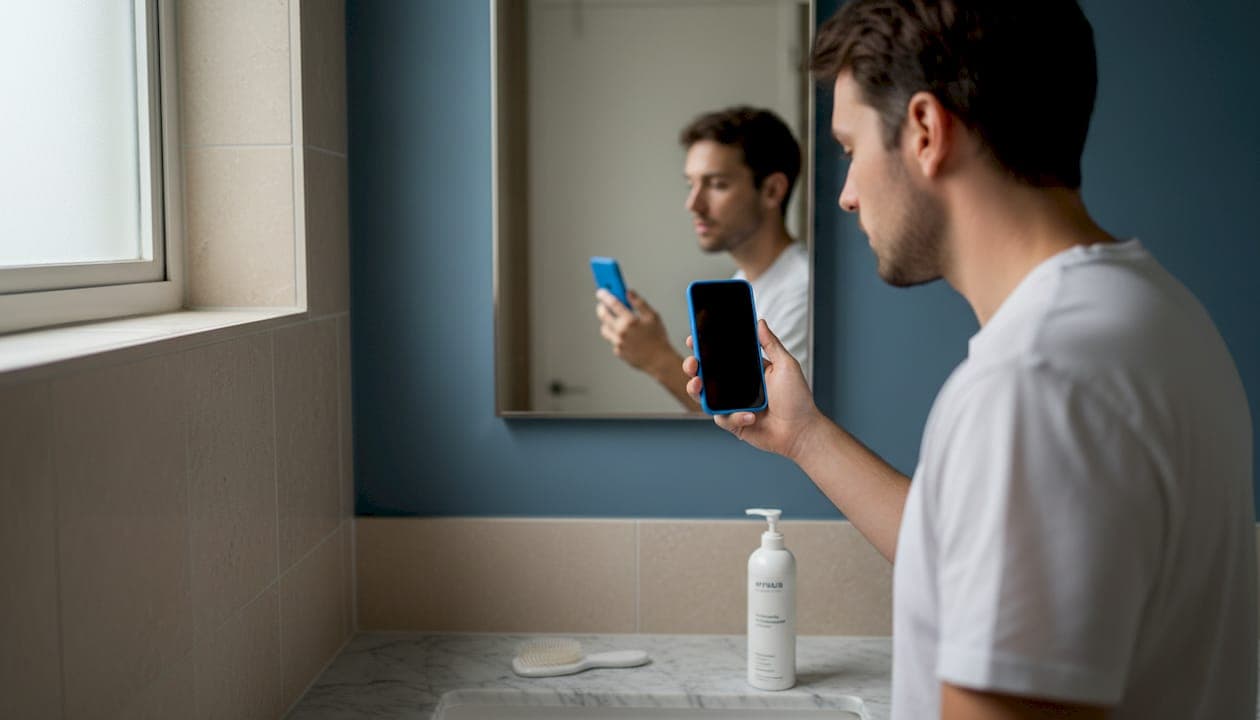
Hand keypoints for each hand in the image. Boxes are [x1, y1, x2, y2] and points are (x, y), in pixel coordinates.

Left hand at [595, 289, 676, 374]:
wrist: (659, 360)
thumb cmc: (658, 338)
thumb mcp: (653, 316)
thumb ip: (639, 302)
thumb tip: (629, 292)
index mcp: (630, 321)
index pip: (613, 303)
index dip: (605, 295)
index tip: (601, 291)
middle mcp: (621, 332)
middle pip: (603, 315)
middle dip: (601, 307)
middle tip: (603, 304)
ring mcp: (618, 343)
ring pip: (604, 329)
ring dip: (607, 322)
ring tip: (615, 320)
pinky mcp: (618, 351)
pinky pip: (612, 340)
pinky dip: (615, 335)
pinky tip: (625, 334)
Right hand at [683, 320, 823, 461]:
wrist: (801, 430)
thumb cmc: (797, 399)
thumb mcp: (786, 365)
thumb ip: (771, 344)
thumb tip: (760, 322)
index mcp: (748, 371)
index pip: (721, 355)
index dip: (705, 347)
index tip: (693, 339)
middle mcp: (737, 387)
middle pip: (706, 374)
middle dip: (693, 367)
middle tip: (693, 363)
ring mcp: (733, 405)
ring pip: (705, 397)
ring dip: (696, 390)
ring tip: (698, 384)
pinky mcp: (734, 423)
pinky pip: (722, 418)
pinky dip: (735, 416)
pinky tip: (751, 415)